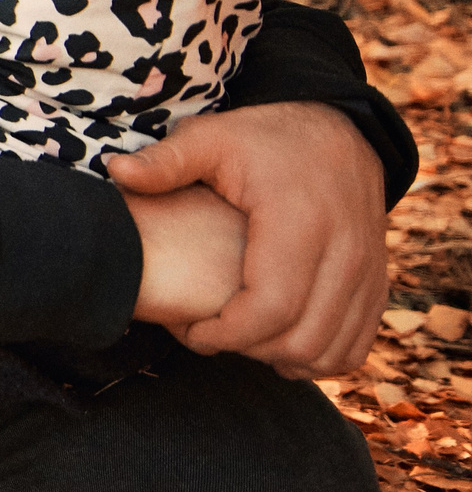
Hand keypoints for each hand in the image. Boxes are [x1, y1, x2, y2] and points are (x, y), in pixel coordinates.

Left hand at [107, 102, 388, 376]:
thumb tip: (115, 171)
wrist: (339, 133)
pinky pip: (355, 346)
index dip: (225, 333)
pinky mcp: (377, 284)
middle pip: (301, 339)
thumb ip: (166, 161)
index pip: (270, 308)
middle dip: (247, 350)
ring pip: (332, 351)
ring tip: (236, 339)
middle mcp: (346, 252)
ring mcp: (369, 272)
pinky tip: (274, 342)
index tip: (189, 331)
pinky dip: (316, 357)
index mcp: (300, 222)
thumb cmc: (263, 140)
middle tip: (206, 335)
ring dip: (280, 358)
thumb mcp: (212, 138)